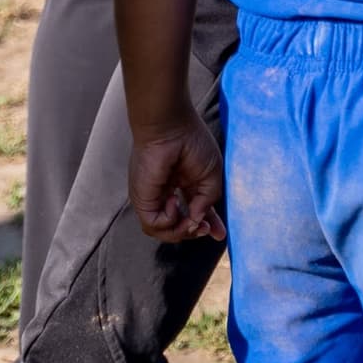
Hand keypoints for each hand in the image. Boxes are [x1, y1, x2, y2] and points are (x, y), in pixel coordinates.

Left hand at [128, 118, 224, 242]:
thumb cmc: (191, 143)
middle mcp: (167, 193)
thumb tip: (198, 221)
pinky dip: (168, 221)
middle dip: (195, 231)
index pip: (194, 211)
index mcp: (184, 184)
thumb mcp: (211, 175)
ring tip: (191, 219)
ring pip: (162, 231)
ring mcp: (154, 197)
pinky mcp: (143, 199)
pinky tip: (175, 202)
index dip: (208, 224)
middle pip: (178, 225)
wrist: (170, 128)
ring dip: (181, 231)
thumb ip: (207, 201)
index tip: (220, 234)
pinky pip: (153, 224)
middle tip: (206, 228)